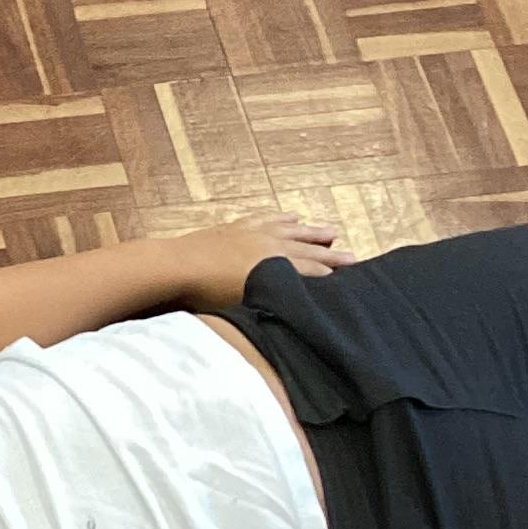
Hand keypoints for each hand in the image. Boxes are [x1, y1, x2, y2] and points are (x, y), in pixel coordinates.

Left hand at [191, 212, 352, 301]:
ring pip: (290, 230)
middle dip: (330, 255)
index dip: (329, 276)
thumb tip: (292, 311)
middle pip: (306, 250)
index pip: (309, 272)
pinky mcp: (236, 226)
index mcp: (273, 265)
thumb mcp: (245, 305)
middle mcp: (269, 244)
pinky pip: (266, 218)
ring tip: (331, 231)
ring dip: (312, 232)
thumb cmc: (207, 294)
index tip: (350, 278)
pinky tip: (292, 217)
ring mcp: (253, 232)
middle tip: (353, 257)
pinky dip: (282, 218)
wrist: (175, 266)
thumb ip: (270, 304)